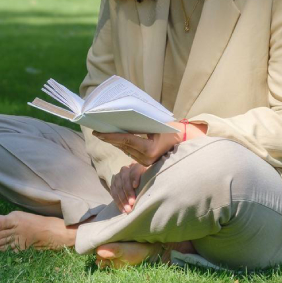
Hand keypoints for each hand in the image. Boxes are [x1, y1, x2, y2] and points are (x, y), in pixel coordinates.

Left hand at [92, 121, 206, 166]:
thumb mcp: (157, 126)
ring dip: (114, 142)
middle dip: (109, 138)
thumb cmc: (172, 131)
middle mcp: (146, 158)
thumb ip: (141, 126)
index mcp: (149, 149)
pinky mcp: (145, 162)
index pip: (126, 140)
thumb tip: (123, 120)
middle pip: (123, 146)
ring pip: (125, 150)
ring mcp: (146, 162)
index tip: (99, 132)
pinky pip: (130, 152)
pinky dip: (121, 144)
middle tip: (96, 131)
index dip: (111, 136)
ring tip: (102, 134)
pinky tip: (114, 139)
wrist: (185, 142)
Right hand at [110, 162, 148, 212]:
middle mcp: (126, 169)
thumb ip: (148, 181)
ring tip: (127, 209)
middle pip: (125, 179)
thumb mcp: (149, 179)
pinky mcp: (113, 183)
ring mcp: (118, 176)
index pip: (134, 169)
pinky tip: (122, 209)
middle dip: (128, 192)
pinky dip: (118, 201)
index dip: (134, 177)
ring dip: (122, 199)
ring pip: (118, 186)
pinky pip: (113, 192)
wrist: (137, 183)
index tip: (136, 186)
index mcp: (137, 166)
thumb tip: (150, 190)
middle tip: (132, 203)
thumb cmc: (146, 182)